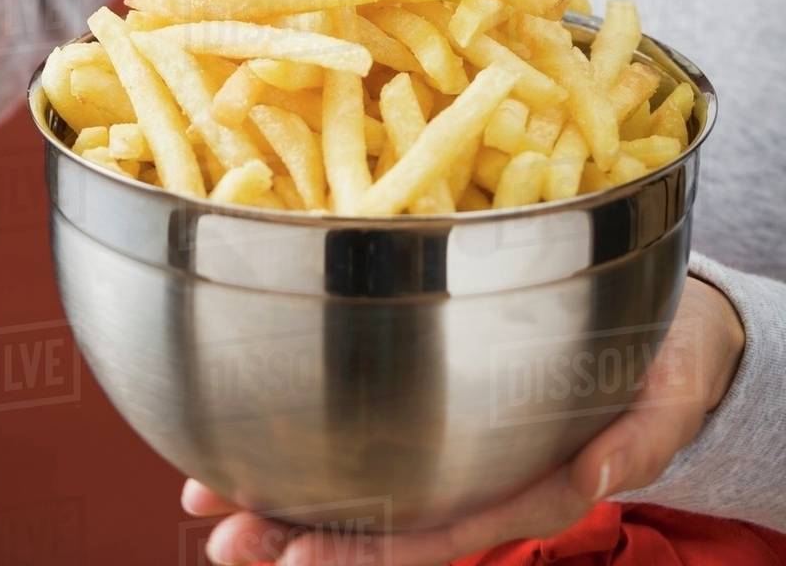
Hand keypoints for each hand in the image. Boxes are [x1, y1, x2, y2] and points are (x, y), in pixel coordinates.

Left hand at [181, 277, 744, 565]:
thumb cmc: (669, 368)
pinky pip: (373, 426)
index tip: (290, 563)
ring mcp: (457, 439)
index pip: (434, 535)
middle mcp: (477, 472)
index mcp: (525, 486)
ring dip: (281, 490)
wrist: (671, 333)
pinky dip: (311, 432)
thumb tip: (603, 482)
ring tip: (204, 492)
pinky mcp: (447, 395)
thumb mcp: (665, 405)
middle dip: (291, 534)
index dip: (361, 554)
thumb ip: (636, 445)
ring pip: (359, 479)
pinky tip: (254, 424)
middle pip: (376, 520)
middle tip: (216, 529)